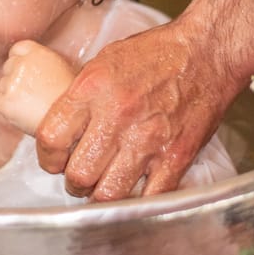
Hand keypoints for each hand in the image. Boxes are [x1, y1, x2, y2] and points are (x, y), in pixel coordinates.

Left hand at [0, 40, 74, 135]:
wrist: (72, 121)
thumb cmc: (71, 98)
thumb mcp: (61, 68)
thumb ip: (41, 62)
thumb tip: (31, 66)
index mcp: (37, 52)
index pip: (17, 50)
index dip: (21, 62)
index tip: (26, 73)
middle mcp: (22, 64)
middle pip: (8, 67)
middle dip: (15, 79)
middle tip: (30, 93)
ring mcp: (11, 82)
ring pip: (2, 85)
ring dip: (11, 94)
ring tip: (31, 105)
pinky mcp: (4, 102)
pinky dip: (4, 107)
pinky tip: (21, 112)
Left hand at [35, 21, 226, 199]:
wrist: (207, 52)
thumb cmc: (156, 53)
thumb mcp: (105, 61)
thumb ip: (81, 96)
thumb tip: (63, 127)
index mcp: (92, 89)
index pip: (51, 138)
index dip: (47, 158)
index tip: (53, 161)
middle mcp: (117, 116)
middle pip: (78, 174)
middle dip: (73, 182)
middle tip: (79, 177)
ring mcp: (148, 140)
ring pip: (108, 194)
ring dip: (100, 196)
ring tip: (102, 187)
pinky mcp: (176, 157)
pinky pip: (148, 198)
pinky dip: (137, 202)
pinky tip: (133, 191)